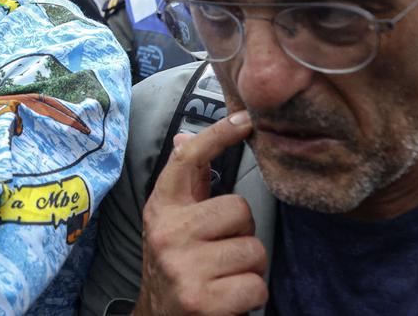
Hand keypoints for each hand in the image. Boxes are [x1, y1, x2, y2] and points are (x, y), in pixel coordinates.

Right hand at [134, 111, 266, 314]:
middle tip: (221, 251)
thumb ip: (184, 185)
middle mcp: (166, 232)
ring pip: (254, 250)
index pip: (187, 160)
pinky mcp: (201, 299)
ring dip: (248, 267)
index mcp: (161, 209)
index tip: (245, 119)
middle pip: (239, 210)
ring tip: (224, 275)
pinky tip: (228, 298)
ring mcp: (182, 266)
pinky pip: (256, 286)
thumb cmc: (174, 266)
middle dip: (242, 233)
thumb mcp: (170, 223)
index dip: (217, 136)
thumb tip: (185, 139)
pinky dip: (250, 295)